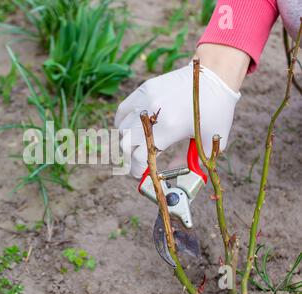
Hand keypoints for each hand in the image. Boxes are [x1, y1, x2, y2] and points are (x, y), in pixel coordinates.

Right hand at [115, 62, 240, 178]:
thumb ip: (190, 160)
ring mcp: (146, 100)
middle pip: (126, 144)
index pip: (141, 157)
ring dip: (126, 140)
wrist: (215, 76)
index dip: (138, 169)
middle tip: (136, 161)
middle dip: (129, 157)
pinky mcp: (144, 89)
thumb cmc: (216, 110)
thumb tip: (171, 170)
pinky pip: (123, 109)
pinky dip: (122, 122)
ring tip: (134, 145)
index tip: (140, 173)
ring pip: (122, 128)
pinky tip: (127, 127)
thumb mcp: (209, 141)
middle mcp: (154, 115)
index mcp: (169, 129)